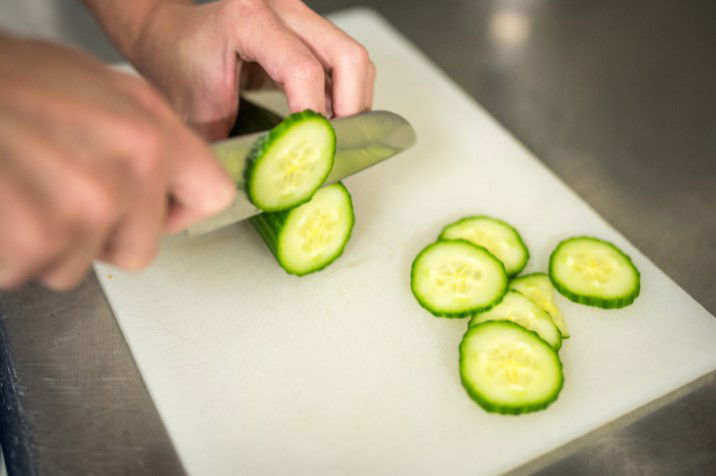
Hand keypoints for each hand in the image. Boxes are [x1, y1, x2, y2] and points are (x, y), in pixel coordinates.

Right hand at [0, 35, 234, 289]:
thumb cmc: (7, 82)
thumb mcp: (96, 85)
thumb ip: (146, 132)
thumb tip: (174, 171)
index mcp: (150, 131)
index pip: (213, 195)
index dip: (179, 209)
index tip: (159, 209)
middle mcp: (128, 171)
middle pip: (142, 248)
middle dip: (103, 235)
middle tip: (62, 194)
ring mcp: (83, 210)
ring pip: (78, 266)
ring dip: (50, 242)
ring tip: (23, 190)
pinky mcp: (34, 241)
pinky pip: (30, 271)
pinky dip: (11, 252)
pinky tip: (2, 208)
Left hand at [87, 0, 375, 139]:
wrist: (169, 36)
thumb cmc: (175, 65)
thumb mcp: (196, 114)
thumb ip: (233, 148)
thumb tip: (272, 184)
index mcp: (246, 20)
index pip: (303, 71)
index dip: (314, 118)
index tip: (310, 152)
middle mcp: (280, 8)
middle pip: (347, 58)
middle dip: (351, 110)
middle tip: (334, 147)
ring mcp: (298, 15)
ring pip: (354, 60)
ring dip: (353, 103)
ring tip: (332, 136)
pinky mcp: (308, 28)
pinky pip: (344, 61)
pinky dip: (344, 94)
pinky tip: (326, 119)